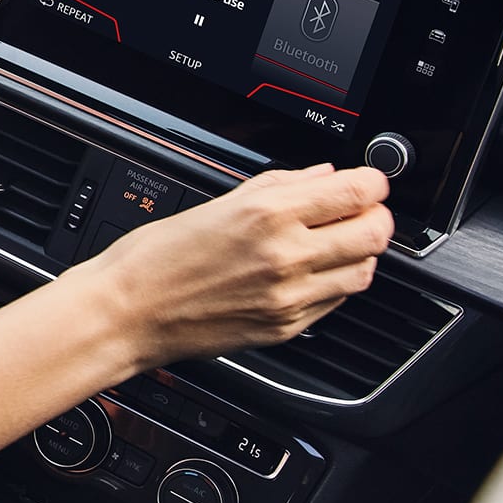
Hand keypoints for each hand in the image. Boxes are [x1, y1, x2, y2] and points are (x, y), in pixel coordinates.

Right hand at [68, 163, 393, 371]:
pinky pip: (335, 301)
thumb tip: (321, 176)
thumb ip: (278, 186)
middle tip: (359, 211)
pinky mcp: (288, 327)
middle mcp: (287, 256)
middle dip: (375, 217)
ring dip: (358, 253)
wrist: (127, 312)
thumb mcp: (215, 203)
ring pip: (364, 270)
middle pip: (375, 233)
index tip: (369, 182)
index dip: (373, 183)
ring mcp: (291, 296)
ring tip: (333, 244)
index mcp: (267, 215)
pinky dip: (333, 283)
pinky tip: (308, 272)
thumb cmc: (154, 258)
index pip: (358, 192)